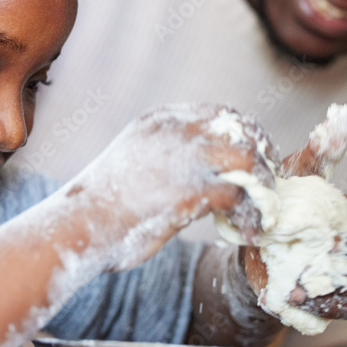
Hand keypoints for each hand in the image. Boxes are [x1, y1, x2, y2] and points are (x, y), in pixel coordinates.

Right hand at [79, 104, 278, 270]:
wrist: (77, 226)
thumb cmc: (99, 205)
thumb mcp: (133, 161)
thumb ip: (162, 156)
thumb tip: (190, 172)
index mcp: (161, 120)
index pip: (220, 114)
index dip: (244, 135)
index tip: (255, 156)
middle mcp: (177, 131)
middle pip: (242, 129)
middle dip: (261, 154)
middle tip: (269, 183)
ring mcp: (186, 159)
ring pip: (249, 160)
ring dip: (263, 186)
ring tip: (264, 208)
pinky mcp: (192, 192)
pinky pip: (241, 198)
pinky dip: (252, 216)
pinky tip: (249, 232)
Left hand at [241, 107, 346, 321]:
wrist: (256, 242)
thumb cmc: (286, 202)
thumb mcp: (298, 173)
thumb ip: (323, 149)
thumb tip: (343, 114)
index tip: (334, 237)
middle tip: (315, 267)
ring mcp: (344, 287)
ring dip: (331, 297)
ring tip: (298, 288)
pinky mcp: (323, 308)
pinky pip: (333, 318)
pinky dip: (317, 313)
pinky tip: (294, 301)